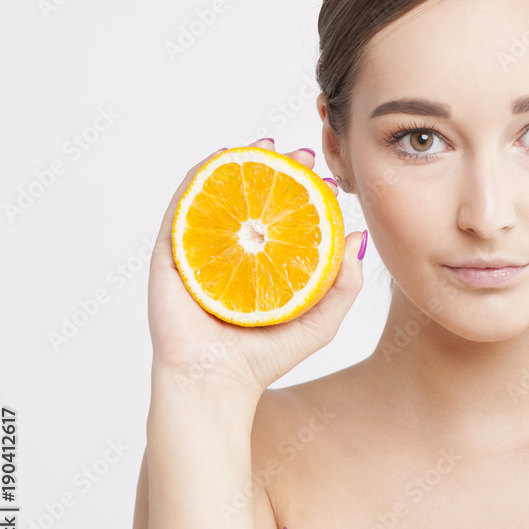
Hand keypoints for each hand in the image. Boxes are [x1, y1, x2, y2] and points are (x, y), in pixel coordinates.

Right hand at [147, 138, 365, 398]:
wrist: (216, 383)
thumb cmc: (267, 358)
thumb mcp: (322, 320)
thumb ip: (345, 283)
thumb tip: (358, 236)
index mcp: (265, 265)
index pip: (285, 217)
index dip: (305, 191)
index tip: (326, 175)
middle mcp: (234, 254)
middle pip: (255, 198)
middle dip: (279, 169)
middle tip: (301, 153)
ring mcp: (201, 251)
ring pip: (220, 193)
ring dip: (242, 163)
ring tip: (267, 145)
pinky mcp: (170, 254)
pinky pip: (183, 206)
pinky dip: (200, 177)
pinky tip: (222, 159)